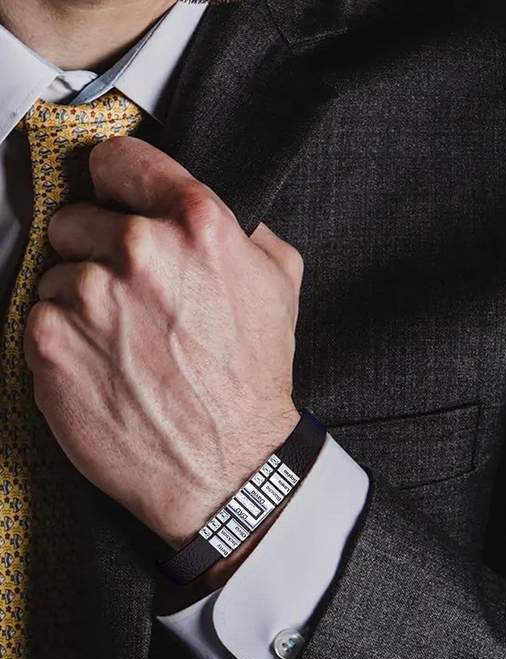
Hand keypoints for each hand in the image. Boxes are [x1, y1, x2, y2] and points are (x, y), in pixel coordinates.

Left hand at [25, 137, 302, 548]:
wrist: (225, 465)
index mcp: (197, 226)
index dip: (117, 180)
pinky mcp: (50, 343)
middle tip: (133, 296)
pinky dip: (63, 338)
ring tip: (123, 341)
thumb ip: (246, 233)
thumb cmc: (253, 379)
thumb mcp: (279, 287)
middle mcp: (139, 251)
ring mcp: (89, 297)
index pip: (119, 159)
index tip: (114, 196)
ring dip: (81, 299)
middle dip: (100, 249)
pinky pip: (39, 317)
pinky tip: (103, 365)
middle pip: (77, 218)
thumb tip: (217, 215)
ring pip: (57, 271)